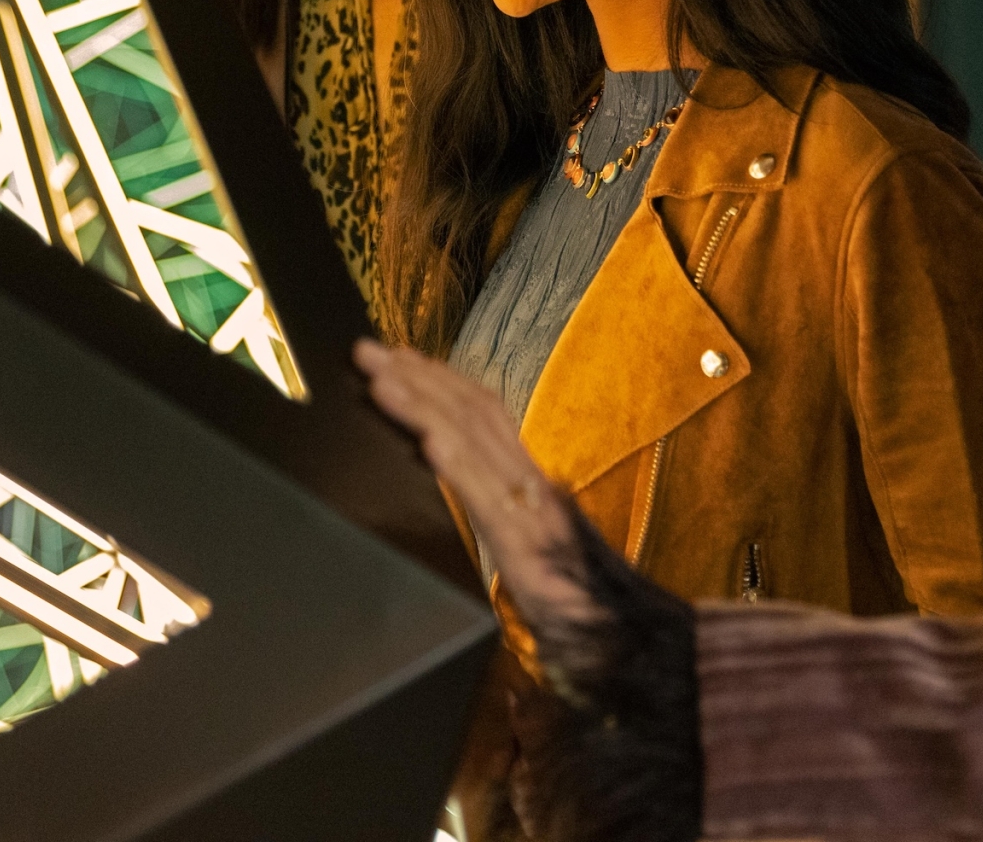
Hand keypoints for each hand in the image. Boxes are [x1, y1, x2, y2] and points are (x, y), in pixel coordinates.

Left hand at [354, 339, 594, 634]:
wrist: (615, 633)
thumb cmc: (571, 595)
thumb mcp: (527, 538)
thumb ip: (500, 505)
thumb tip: (459, 472)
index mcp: (528, 478)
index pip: (484, 411)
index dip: (441, 378)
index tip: (400, 355)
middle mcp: (530, 480)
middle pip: (472, 411)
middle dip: (417, 376)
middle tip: (367, 349)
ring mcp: (528, 509)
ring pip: (473, 441)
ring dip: (423, 405)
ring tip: (382, 380)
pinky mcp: (524, 544)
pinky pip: (487, 496)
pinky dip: (459, 462)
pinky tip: (430, 441)